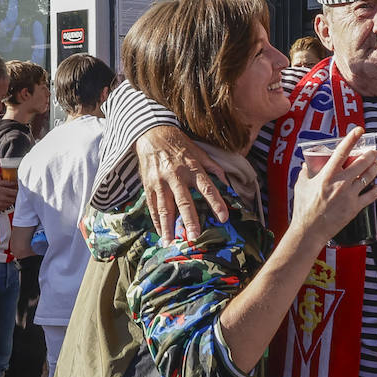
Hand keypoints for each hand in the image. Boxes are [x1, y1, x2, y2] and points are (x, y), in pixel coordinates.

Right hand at [0, 179, 17, 212]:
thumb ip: (6, 183)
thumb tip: (14, 182)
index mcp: (4, 192)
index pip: (16, 193)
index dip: (18, 191)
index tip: (17, 190)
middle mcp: (4, 199)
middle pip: (15, 199)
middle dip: (15, 196)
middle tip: (12, 193)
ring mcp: (2, 205)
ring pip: (11, 204)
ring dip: (11, 200)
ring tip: (7, 197)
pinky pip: (6, 208)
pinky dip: (6, 204)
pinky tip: (2, 201)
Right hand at [136, 125, 229, 241]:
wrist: (152, 134)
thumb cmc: (180, 145)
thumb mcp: (200, 152)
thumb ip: (214, 168)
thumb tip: (228, 182)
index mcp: (192, 168)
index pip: (207, 187)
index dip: (216, 202)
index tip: (223, 217)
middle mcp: (176, 176)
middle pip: (184, 201)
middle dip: (189, 221)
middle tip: (194, 237)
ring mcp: (160, 182)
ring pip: (164, 208)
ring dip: (168, 227)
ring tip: (171, 243)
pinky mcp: (148, 185)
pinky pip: (152, 206)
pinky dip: (156, 221)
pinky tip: (161, 233)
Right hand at [289, 126, 376, 247]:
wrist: (310, 230)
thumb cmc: (303, 208)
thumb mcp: (301, 186)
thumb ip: (304, 172)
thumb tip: (306, 164)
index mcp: (327, 175)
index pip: (341, 152)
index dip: (351, 139)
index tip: (359, 130)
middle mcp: (340, 183)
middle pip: (361, 163)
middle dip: (371, 154)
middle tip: (374, 151)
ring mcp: (349, 196)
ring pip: (368, 177)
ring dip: (375, 169)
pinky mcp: (354, 208)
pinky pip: (370, 196)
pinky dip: (375, 190)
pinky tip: (376, 187)